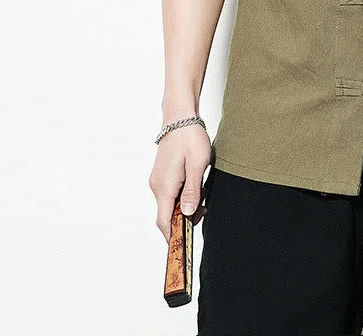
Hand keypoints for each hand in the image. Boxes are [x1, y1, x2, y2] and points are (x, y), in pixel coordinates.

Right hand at [149, 122, 211, 242]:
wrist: (180, 117)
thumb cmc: (190, 138)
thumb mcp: (198, 165)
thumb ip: (192, 191)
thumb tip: (186, 214)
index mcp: (165, 187)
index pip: (164, 221)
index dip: (173, 235)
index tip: (182, 245)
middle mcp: (157, 186)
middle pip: (168, 214)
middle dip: (184, 218)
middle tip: (205, 210)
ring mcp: (158, 179)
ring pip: (170, 203)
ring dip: (185, 205)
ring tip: (203, 195)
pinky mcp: (162, 174)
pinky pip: (171, 192)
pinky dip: (183, 195)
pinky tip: (196, 186)